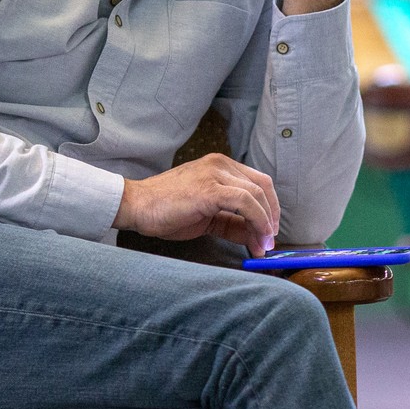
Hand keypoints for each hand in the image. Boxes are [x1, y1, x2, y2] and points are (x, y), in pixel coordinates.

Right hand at [115, 154, 280, 255]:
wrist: (137, 206)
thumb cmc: (166, 210)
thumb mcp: (207, 216)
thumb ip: (232, 223)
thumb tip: (256, 238)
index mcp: (220, 166)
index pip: (258, 182)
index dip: (270, 207)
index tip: (270, 231)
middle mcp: (220, 164)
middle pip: (263, 186)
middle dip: (272, 216)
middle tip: (270, 240)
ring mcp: (215, 174)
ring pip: (257, 194)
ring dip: (266, 222)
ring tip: (264, 244)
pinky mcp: (210, 189)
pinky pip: (245, 202)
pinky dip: (256, 221)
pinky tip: (255, 237)